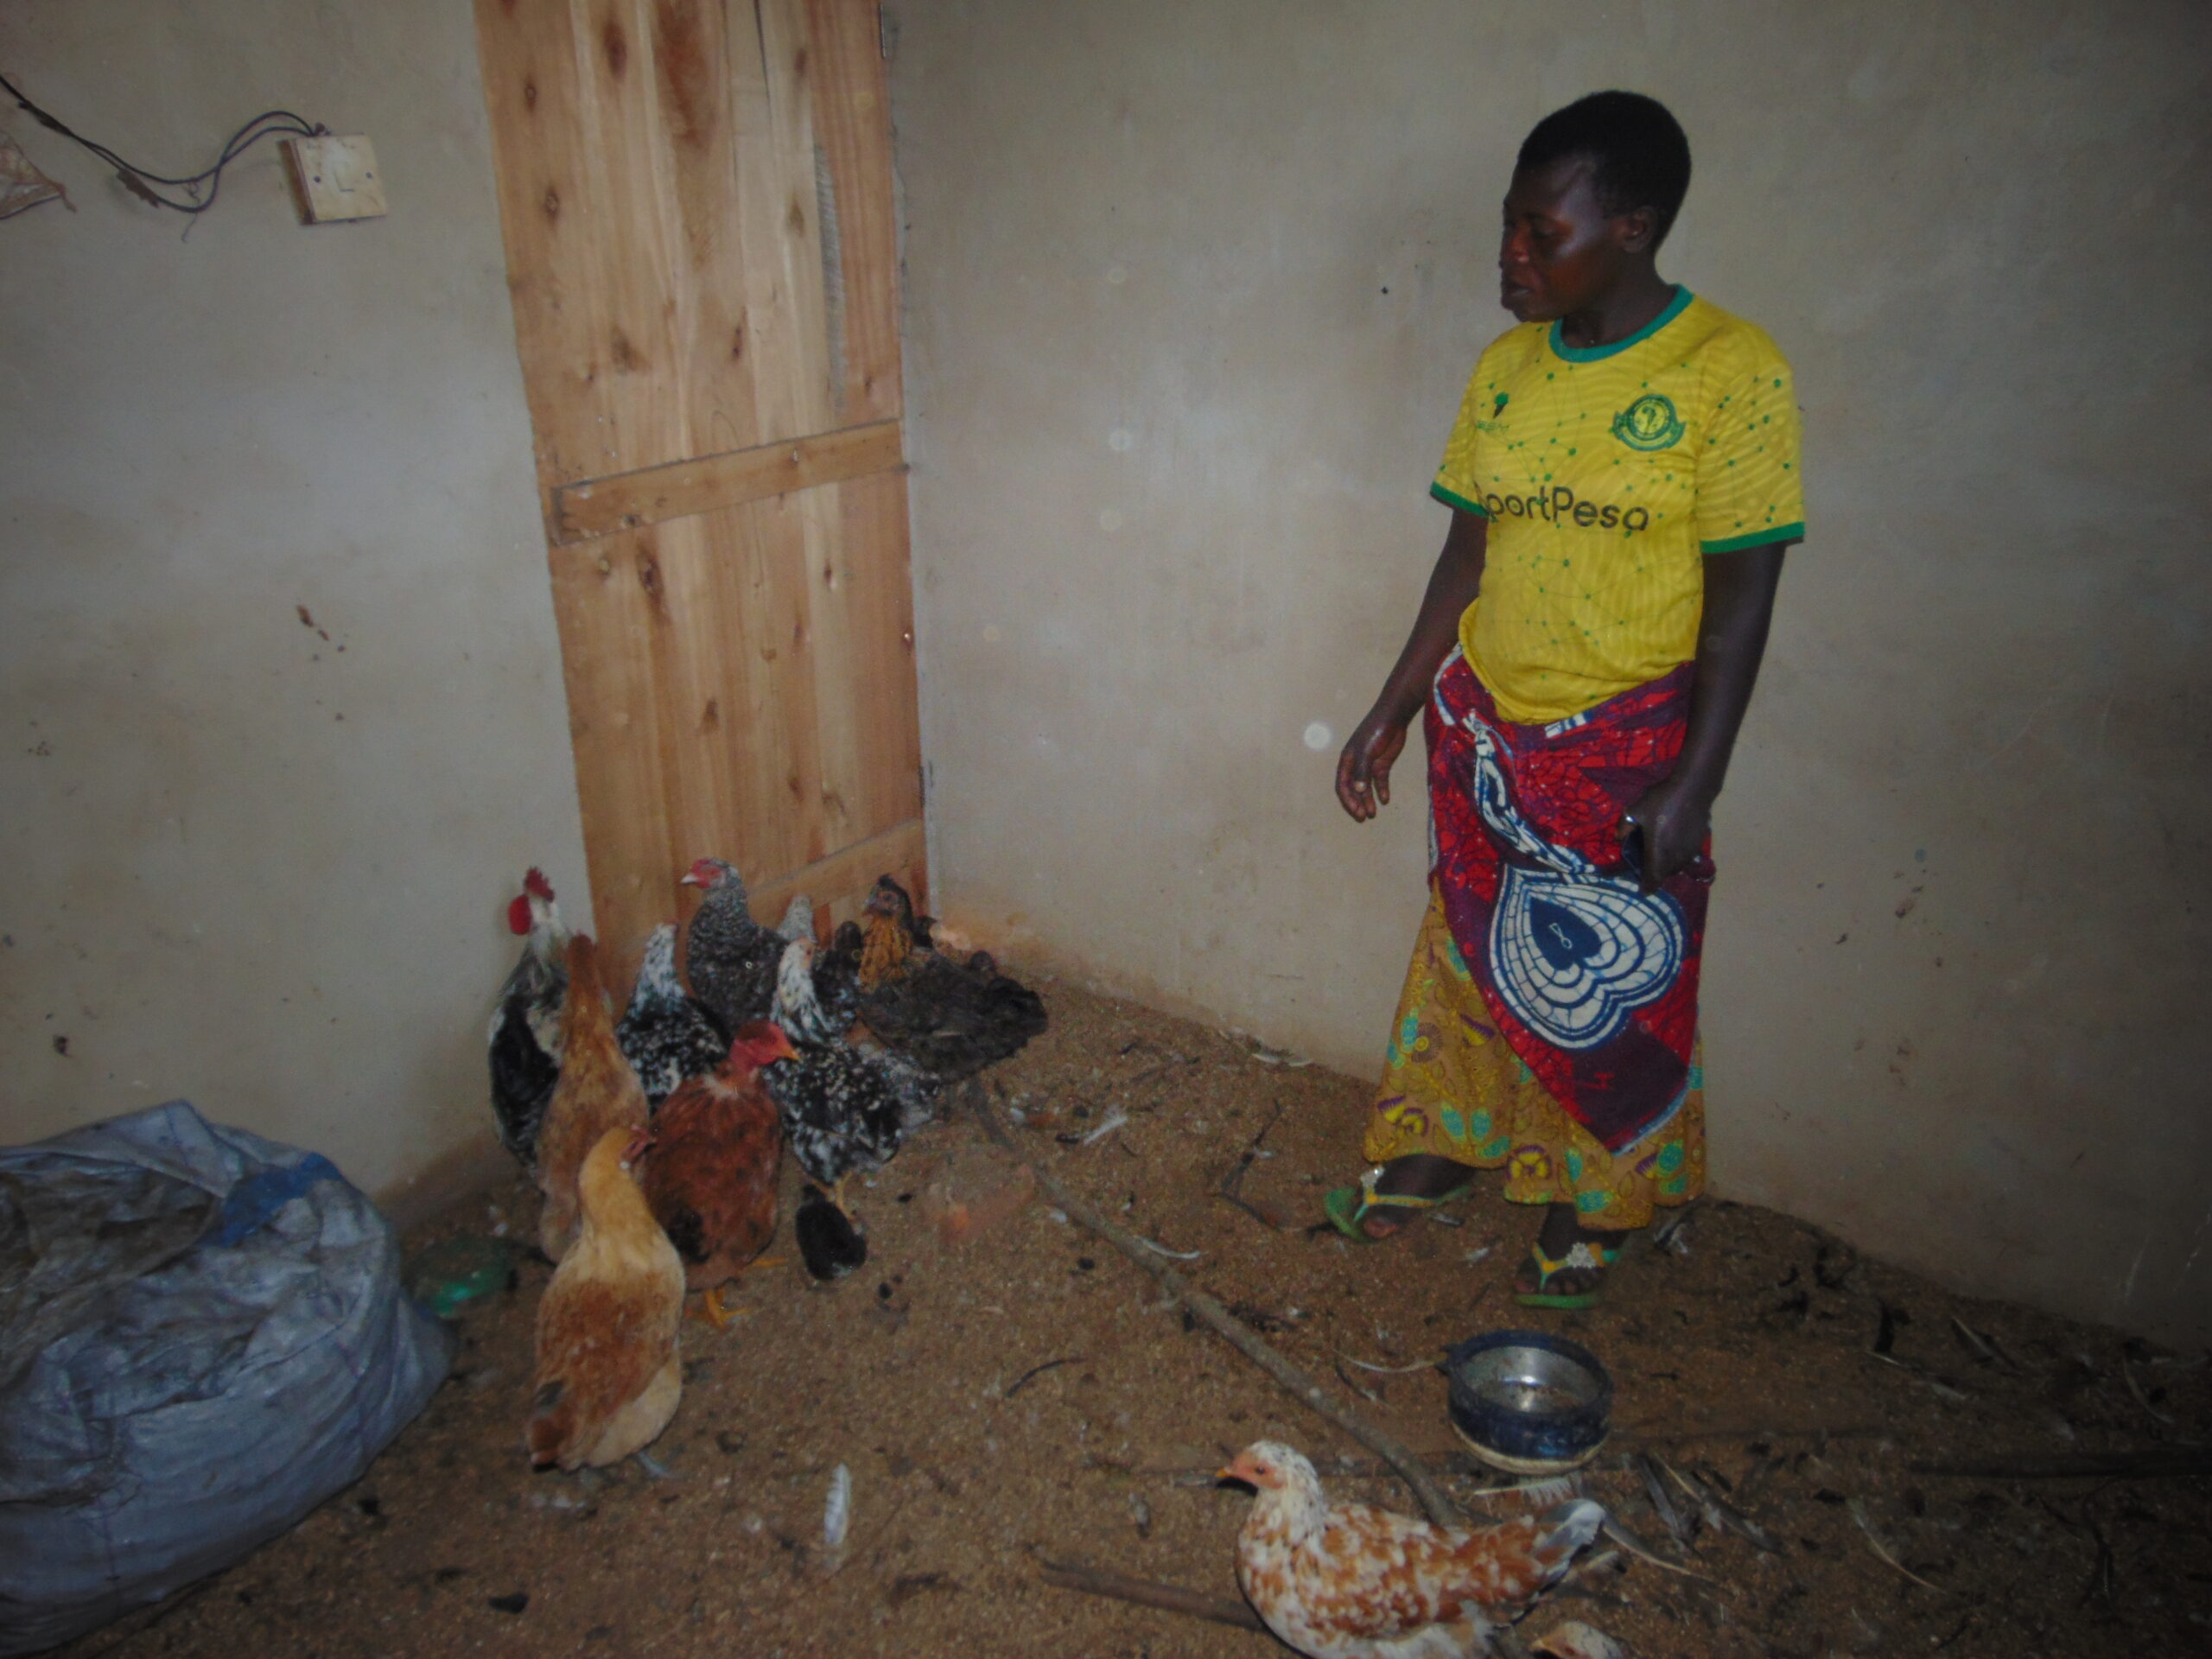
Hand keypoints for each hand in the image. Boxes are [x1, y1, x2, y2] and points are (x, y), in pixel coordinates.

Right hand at [1336, 707, 1410, 821]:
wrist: (1393, 718)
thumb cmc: (1375, 732)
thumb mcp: (1366, 752)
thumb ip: (1362, 772)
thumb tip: (1359, 791)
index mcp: (1347, 761)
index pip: (1343, 785)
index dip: (1348, 799)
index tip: (1356, 811)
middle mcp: (1356, 765)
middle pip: (1354, 789)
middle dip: (1357, 803)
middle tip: (1364, 816)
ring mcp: (1369, 765)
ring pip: (1367, 787)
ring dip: (1369, 800)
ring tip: (1373, 813)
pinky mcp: (1382, 764)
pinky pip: (1380, 781)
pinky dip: (1381, 790)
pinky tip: (1385, 799)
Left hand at [1622, 772, 1713, 892]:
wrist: (1693, 789)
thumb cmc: (1662, 801)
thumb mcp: (1635, 810)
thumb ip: (1624, 826)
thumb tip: (1618, 838)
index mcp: (1658, 853)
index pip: (1653, 880)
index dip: (1647, 887)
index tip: (1643, 889)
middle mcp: (1675, 857)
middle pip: (1665, 874)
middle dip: (1656, 873)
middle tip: (1646, 862)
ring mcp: (1690, 852)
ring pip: (1677, 867)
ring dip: (1667, 865)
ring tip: (1659, 850)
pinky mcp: (1699, 844)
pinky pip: (1686, 857)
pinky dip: (1678, 855)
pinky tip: (1673, 841)